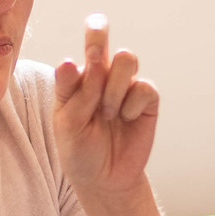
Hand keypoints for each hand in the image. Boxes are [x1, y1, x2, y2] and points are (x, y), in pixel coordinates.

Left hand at [53, 14, 159, 197]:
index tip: (89, 54)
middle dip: (99, 39)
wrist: (104, 179)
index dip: (94, 36)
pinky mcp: (147, 101)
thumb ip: (73, 94)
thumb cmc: (79, 150)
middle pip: (105, 40)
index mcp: (80, 77)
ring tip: (107, 113)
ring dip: (113, 87)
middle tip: (94, 57)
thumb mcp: (67, 124)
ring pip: (126, 59)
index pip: (86, 44)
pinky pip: (144, 88)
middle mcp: (102, 75)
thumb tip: (68, 62)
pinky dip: (132, 105)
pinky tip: (126, 119)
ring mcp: (125, 86)